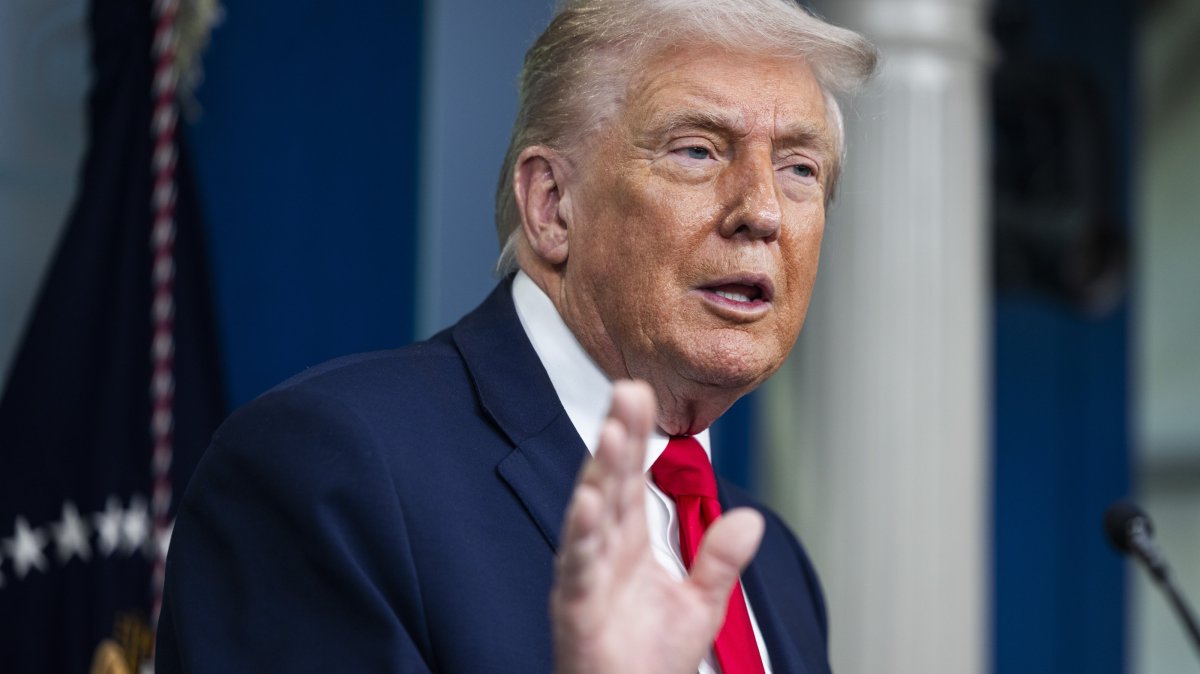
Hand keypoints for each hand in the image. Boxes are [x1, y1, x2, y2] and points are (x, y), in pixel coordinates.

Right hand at [551, 380, 764, 673]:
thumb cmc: (651, 661)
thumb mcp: (700, 605)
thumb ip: (720, 561)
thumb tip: (752, 519)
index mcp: (627, 545)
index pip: (628, 480)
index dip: (633, 436)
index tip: (638, 391)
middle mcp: (602, 552)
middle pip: (607, 483)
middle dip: (617, 437)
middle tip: (626, 389)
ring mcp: (584, 577)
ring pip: (589, 516)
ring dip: (599, 473)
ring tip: (612, 434)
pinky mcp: (575, 607)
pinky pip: (577, 567)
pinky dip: (581, 535)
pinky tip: (587, 502)